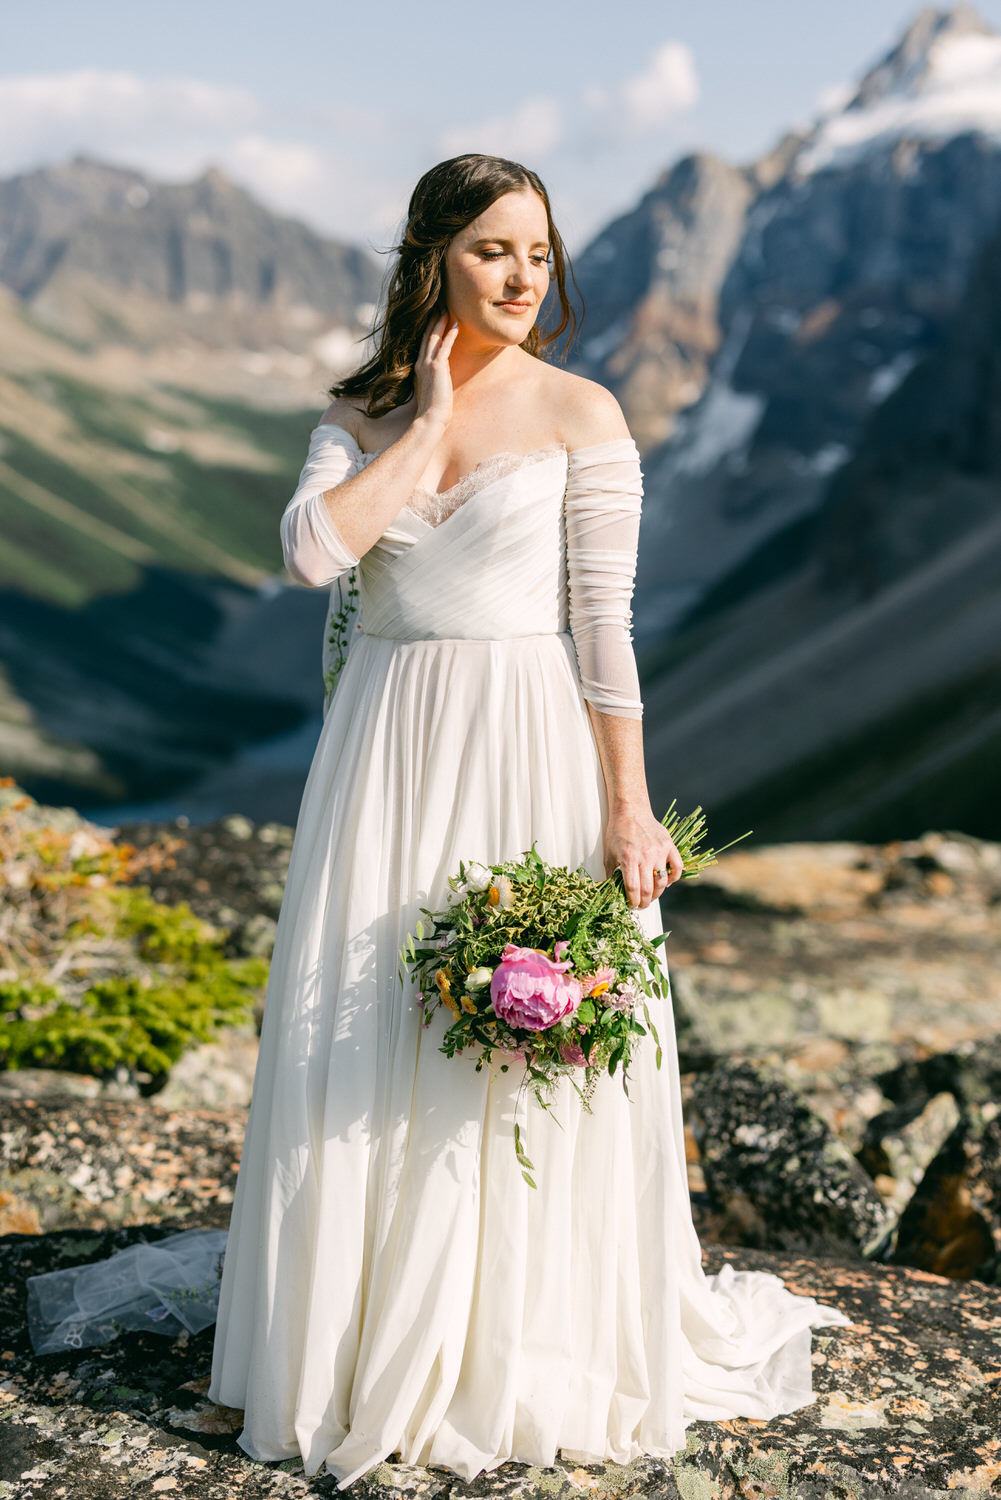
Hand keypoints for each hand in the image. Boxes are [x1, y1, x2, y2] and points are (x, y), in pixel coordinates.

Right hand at [414, 310, 459, 429]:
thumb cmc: (432, 410)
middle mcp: (421, 363)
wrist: (430, 418)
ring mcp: (428, 364)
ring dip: (440, 321)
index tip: (433, 316)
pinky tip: (456, 324)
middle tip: (438, 304)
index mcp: (419, 368)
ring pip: (433, 337)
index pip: (424, 343)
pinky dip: (450, 334)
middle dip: (432, 319)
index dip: (428, 329)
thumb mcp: (431, 390)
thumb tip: (438, 378)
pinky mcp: (437, 368)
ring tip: (446, 308)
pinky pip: (444, 346)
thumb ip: (432, 380)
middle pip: (426, 335)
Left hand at [604, 804, 683, 909]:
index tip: (631, 906)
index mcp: (629, 859)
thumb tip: (610, 892)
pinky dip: (674, 878)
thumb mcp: (608, 853)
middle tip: (641, 905)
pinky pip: (677, 867)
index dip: (633, 902)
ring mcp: (659, 851)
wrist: (631, 811)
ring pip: (663, 881)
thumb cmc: (617, 832)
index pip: (633, 889)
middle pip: (648, 889)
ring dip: (658, 893)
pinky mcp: (669, 845)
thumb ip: (610, 873)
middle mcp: (645, 856)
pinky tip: (666, 882)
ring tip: (651, 896)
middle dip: (645, 903)